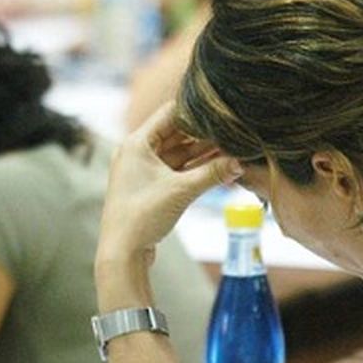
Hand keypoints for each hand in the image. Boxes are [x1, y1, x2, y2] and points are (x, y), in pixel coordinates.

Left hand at [98, 101, 242, 260]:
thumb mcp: (182, 191)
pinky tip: (217, 166)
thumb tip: (240, 162)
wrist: (122, 252)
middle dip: (204, 134)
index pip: (170, 113)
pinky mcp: (150, 186)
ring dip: (202, 153)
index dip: (195, 111)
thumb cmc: (142, 216)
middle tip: (231, 132)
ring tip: (230, 149)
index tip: (220, 111)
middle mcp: (137, 152)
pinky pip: (176, 169)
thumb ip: (213, 173)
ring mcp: (143, 169)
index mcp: (137, 143)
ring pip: (178, 153)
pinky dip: (195, 168)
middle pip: (176, 133)